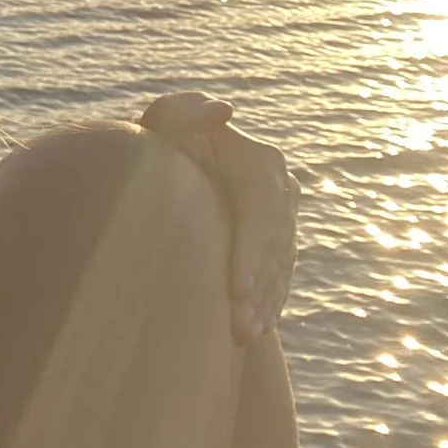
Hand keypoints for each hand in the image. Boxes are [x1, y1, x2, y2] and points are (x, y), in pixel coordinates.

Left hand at [139, 93, 296, 341]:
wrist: (172, 162)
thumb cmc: (161, 140)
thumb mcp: (166, 120)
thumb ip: (184, 111)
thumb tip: (224, 110)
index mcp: (261, 161)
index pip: (262, 213)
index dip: (251, 253)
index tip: (235, 290)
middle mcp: (282, 189)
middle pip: (276, 245)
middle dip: (258, 289)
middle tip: (238, 327)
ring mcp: (285, 217)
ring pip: (281, 266)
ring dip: (265, 304)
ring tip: (243, 337)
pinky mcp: (280, 240)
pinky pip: (281, 276)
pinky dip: (270, 304)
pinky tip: (256, 332)